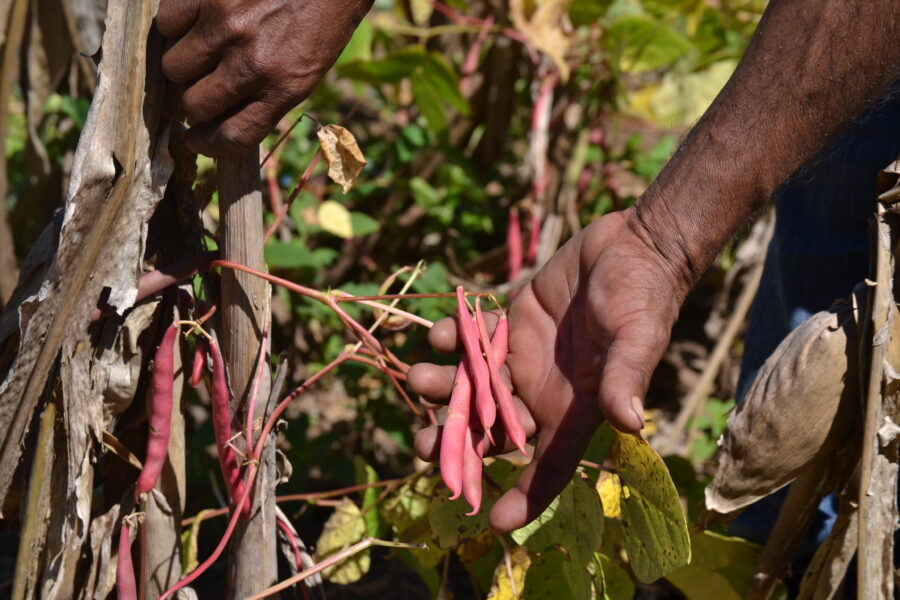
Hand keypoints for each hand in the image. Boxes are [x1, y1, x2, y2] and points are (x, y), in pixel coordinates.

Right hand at [156, 0, 371, 156]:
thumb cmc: (321, 17)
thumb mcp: (309, 67)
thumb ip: (269, 95)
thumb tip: (223, 119)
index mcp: (284, 88)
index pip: (232, 136)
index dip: (209, 144)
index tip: (197, 140)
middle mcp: (252, 63)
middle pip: (194, 105)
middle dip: (195, 102)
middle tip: (201, 87)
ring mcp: (226, 28)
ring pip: (174, 68)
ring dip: (184, 64)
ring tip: (202, 49)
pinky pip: (167, 24)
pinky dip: (176, 26)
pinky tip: (197, 19)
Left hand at [408, 208, 688, 531]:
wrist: (633, 246)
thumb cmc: (644, 295)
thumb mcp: (637, 337)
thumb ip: (626, 378)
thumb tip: (629, 423)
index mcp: (574, 410)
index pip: (548, 466)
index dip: (524, 496)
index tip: (492, 521)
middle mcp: (542, 392)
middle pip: (491, 433)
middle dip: (455, 444)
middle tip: (422, 445)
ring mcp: (521, 358)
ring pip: (472, 388)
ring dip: (443, 388)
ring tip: (418, 376)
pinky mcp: (508, 324)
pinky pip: (471, 341)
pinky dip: (451, 341)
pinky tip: (440, 334)